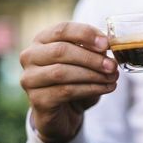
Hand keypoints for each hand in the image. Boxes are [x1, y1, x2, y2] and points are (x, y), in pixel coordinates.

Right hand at [20, 22, 118, 142]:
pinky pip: (65, 91)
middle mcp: (30, 56)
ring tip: (112, 78)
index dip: (85, 34)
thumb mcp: (85, 61)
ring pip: (62, 72)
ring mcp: (30, 78)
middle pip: (61, 50)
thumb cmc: (75, 80)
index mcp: (42, 40)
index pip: (62, 29)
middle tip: (112, 65)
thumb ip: (93, 50)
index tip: (106, 43)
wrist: (63, 113)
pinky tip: (106, 88)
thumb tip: (107, 44)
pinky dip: (90, 89)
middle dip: (91, 58)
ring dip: (92, 75)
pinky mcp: (37, 99)